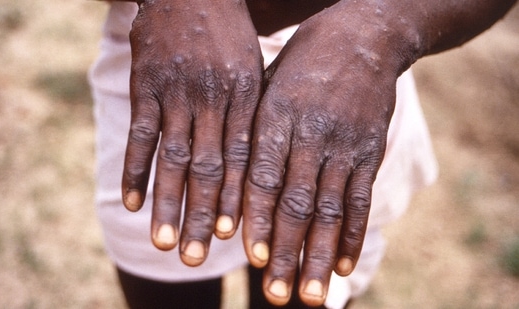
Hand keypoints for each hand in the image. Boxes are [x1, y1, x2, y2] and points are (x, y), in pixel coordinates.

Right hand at [122, 0, 262, 265]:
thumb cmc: (228, 34)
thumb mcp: (253, 67)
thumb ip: (251, 114)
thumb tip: (254, 166)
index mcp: (245, 95)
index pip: (243, 158)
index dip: (238, 199)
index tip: (235, 238)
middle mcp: (213, 97)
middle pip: (209, 167)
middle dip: (204, 215)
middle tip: (199, 257)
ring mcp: (177, 91)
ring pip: (173, 157)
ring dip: (168, 203)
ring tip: (166, 243)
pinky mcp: (146, 83)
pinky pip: (140, 133)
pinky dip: (134, 169)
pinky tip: (130, 202)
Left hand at [242, 3, 410, 305]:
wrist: (365, 34)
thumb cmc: (303, 62)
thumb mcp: (268, 83)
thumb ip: (253, 130)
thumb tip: (231, 183)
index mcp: (276, 114)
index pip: (263, 176)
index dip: (258, 218)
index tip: (251, 257)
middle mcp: (311, 133)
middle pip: (296, 202)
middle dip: (286, 252)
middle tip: (277, 295)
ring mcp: (344, 143)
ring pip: (330, 208)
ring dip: (318, 255)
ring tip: (309, 295)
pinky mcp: (370, 150)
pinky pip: (361, 197)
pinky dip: (352, 234)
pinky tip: (342, 265)